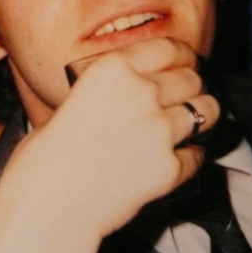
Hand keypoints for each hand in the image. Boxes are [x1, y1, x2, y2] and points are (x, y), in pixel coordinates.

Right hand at [0, 38, 219, 252]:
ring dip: (201, 117)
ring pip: (206, 112)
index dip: (182, 55)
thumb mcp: (71, 102)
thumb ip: (106, 91)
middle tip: (185, 96)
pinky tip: (172, 160)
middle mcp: (142, 93)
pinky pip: (197, 155)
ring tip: (190, 124)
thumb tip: (126, 92)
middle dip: (192, 86)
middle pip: (192, 78)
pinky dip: (189, 157)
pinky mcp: (170, 168)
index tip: (184, 62)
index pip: (168, 48)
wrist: (47, 204)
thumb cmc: (45, 156)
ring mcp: (160, 131)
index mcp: (113, 69)